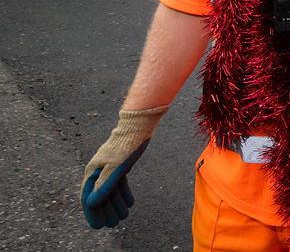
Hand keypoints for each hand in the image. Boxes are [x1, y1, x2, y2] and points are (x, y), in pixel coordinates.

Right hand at [81, 105, 166, 228]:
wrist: (137, 126)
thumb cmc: (124, 146)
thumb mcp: (115, 168)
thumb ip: (104, 186)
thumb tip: (92, 204)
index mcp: (92, 172)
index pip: (88, 198)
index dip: (92, 214)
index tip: (98, 227)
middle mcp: (98, 171)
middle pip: (100, 196)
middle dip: (106, 212)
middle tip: (114, 224)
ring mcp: (109, 168)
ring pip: (111, 190)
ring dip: (116, 204)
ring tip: (124, 217)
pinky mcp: (120, 164)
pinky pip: (119, 183)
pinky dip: (124, 193)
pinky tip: (130, 203)